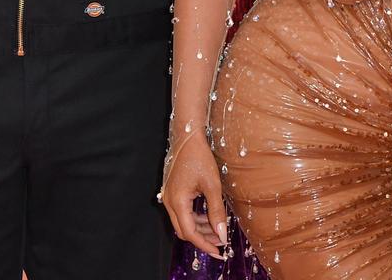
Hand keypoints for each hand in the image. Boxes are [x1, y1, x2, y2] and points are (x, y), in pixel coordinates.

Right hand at [161, 136, 227, 259]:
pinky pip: (182, 213)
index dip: (204, 244)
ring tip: (218, 230)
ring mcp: (169, 197)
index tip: (219, 251)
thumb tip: (222, 234)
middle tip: (221, 241)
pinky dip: (195, 218)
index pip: (190, 233)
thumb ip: (216, 211)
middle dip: (203, 238)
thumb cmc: (200, 158)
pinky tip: (209, 217)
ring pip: (183, 222)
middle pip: (184, 230)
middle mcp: (169, 202)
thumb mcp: (212, 186)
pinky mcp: (173, 193)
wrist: (187, 138)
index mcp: (177, 202)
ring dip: (200, 228)